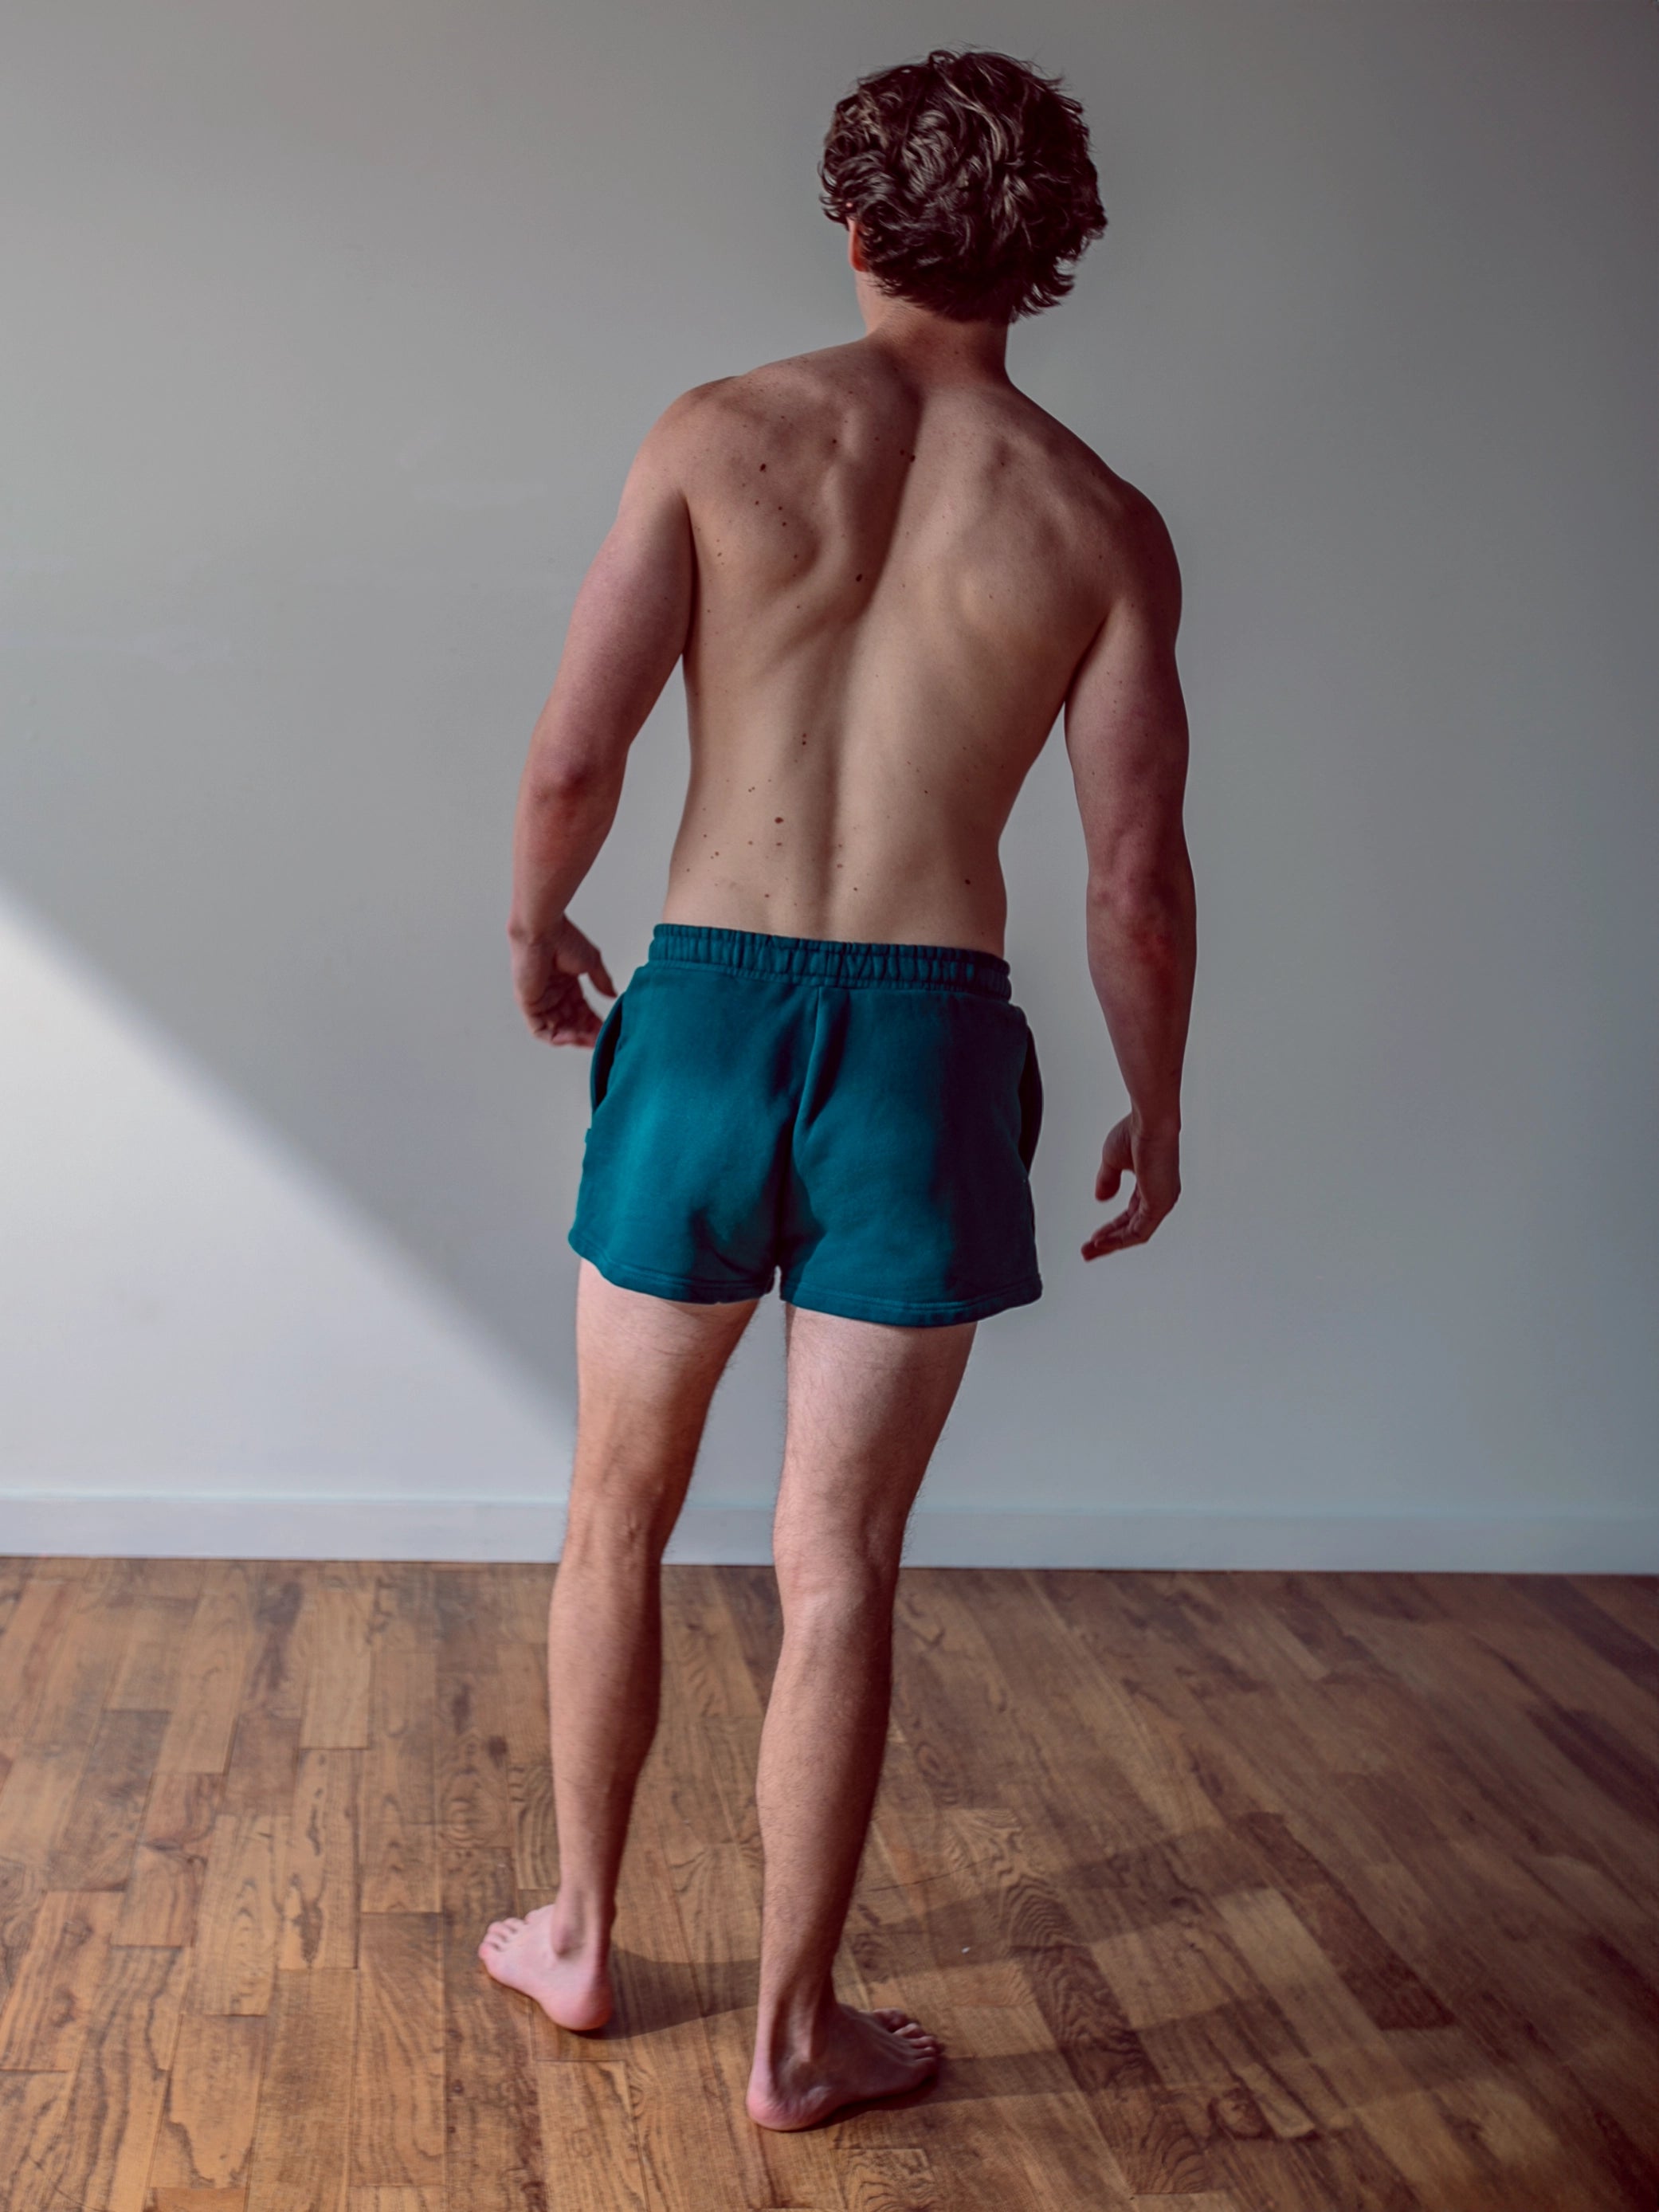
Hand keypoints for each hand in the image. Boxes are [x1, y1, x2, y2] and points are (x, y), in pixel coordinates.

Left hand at [511, 916, 616, 1045]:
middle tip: (600, 1040)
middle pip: (571, 1023)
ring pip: (557, 1029)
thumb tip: (613, 996)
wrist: (543, 931)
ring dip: (573, 1038)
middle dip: (586, 1034)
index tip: (608, 1031)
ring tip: (589, 1041)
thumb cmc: (563, 939)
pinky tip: (571, 1037)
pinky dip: (555, 1037)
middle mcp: (552, 994)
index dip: (594, 1023)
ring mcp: (540, 1000)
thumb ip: (602, 981)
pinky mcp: (528, 1004)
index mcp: (566, 985)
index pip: (581, 1011)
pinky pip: (540, 1029)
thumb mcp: (591, 963)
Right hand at [1083, 1114, 1179, 1258]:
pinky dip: (1118, 1239)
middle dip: (1108, 1241)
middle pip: (1132, 1228)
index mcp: (1152, 1184)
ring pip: (1135, 1234)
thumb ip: (1108, 1180)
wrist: (1149, 1121)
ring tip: (1089, 1251)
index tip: (1093, 1237)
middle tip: (1088, 1251)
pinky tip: (1100, 1242)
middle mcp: (1160, 1195)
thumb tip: (1101, 1198)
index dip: (1111, 1228)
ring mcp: (1162, 1201)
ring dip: (1111, 1244)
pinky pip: (1139, 1232)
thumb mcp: (1113, 1159)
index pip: (1131, 1215)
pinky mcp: (1160, 1204)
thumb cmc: (1136, 1131)